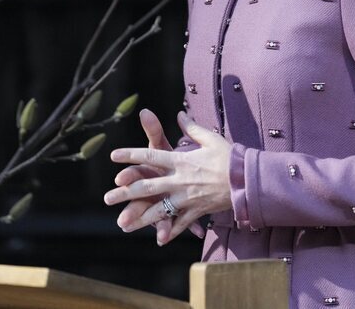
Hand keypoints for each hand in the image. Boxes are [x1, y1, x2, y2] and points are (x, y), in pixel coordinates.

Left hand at [104, 111, 230, 244]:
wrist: (247, 179)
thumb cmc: (229, 156)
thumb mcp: (210, 138)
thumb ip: (192, 128)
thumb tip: (180, 114)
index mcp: (181, 161)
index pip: (150, 157)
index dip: (131, 155)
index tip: (113, 155)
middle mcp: (180, 181)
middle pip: (147, 187)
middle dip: (125, 193)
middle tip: (107, 198)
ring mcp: (187, 198)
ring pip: (159, 210)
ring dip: (140, 217)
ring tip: (123, 223)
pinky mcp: (197, 211)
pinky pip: (181, 223)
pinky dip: (171, 231)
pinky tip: (160, 240)